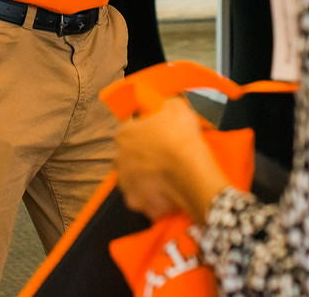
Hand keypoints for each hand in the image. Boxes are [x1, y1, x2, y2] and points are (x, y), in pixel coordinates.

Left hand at [115, 98, 229, 221]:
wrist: (190, 173)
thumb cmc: (180, 138)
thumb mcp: (176, 108)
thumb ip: (165, 105)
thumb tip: (165, 106)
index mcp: (123, 134)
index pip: (129, 130)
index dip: (144, 132)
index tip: (159, 136)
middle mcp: (118, 159)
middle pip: (128, 156)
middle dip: (141, 157)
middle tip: (163, 157)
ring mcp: (125, 183)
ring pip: (133, 180)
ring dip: (145, 178)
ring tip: (167, 177)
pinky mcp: (135, 203)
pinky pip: (143, 199)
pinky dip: (153, 197)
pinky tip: (168, 193)